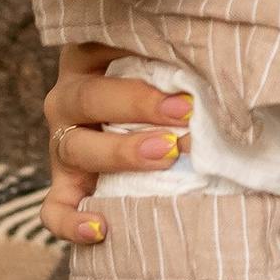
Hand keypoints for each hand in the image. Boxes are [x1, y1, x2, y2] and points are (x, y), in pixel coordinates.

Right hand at [40, 45, 186, 245]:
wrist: (150, 128)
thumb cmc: (165, 86)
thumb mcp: (167, 61)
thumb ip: (181, 57)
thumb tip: (225, 61)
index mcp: (88, 58)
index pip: (98, 50)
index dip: (139, 64)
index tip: (185, 86)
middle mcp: (68, 98)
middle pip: (89, 98)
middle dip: (138, 106)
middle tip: (185, 114)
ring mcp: (63, 144)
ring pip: (76, 148)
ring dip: (121, 152)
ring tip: (165, 155)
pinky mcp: (64, 185)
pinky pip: (54, 208)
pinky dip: (71, 222)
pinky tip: (101, 229)